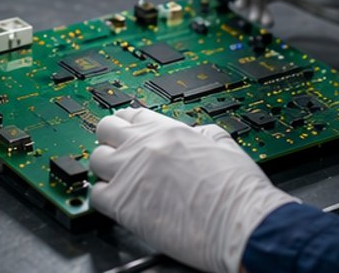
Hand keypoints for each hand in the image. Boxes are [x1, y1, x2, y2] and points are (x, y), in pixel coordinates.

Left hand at [89, 107, 293, 272]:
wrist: (242, 223)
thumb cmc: (240, 192)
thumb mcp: (225, 145)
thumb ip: (203, 134)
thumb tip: (196, 134)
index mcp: (169, 131)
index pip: (131, 115)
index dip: (128, 125)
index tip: (127, 134)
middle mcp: (145, 146)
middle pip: (105, 129)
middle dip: (110, 140)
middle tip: (119, 155)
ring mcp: (131, 173)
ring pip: (95, 160)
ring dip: (105, 170)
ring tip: (119, 182)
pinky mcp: (124, 204)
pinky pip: (96, 195)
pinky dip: (103, 199)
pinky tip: (118, 204)